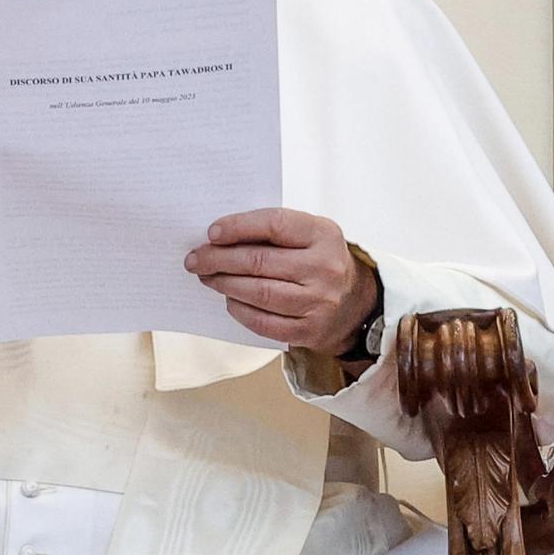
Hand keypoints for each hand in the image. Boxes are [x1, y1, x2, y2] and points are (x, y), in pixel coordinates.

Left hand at [184, 208, 376, 355]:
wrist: (358, 305)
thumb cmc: (320, 262)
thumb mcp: (310, 235)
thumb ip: (272, 231)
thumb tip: (219, 236)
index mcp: (324, 235)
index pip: (275, 224)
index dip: (239, 226)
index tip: (212, 233)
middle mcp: (324, 268)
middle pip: (260, 261)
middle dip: (219, 259)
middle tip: (195, 259)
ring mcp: (319, 302)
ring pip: (259, 292)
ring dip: (224, 284)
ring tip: (207, 277)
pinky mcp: (310, 330)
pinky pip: (263, 322)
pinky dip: (239, 310)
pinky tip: (229, 299)